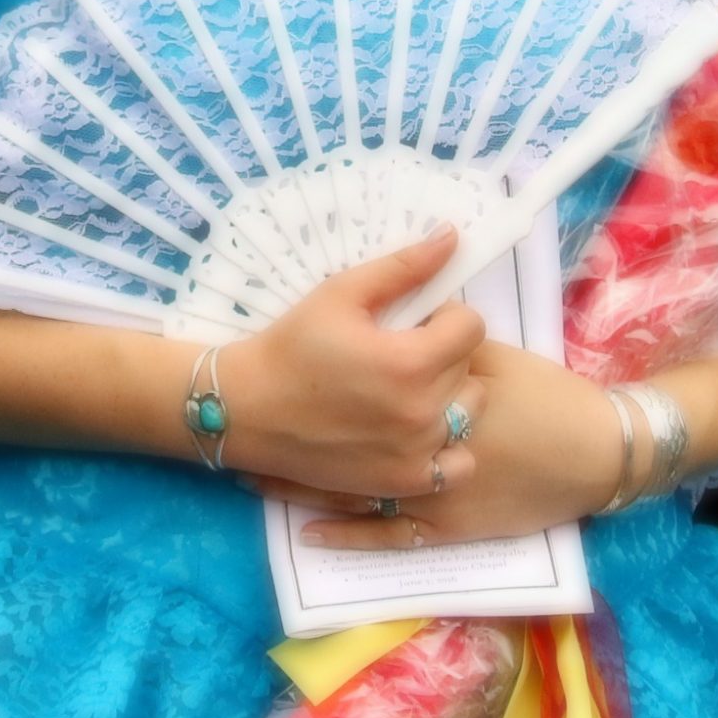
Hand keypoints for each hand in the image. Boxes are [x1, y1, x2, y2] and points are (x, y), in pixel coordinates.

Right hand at [223, 226, 486, 501]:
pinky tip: (416, 431)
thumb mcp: (342, 293)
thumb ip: (404, 267)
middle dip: (443, 351)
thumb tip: (452, 236)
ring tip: (408, 389)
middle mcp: (421, 412)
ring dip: (450, 395)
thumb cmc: (292, 345)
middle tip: (402, 351)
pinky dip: (448, 447)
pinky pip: (457, 465)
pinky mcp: (402, 482)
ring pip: (468, 412)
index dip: (446, 316)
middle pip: (469, 368)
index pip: (471, 327)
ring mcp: (415, 453)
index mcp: (410, 362)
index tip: (415, 321)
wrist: (246, 409)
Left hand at [245, 340, 623, 549]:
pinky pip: (382, 534)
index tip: (300, 359)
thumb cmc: (548, 396)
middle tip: (259, 411)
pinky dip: (342, 532)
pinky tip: (306, 527)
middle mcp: (420, 438)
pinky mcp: (443, 527)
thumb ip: (443, 338)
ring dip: (303, 482)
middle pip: (350, 428)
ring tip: (254, 470)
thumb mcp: (497, 352)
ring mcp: (428, 488)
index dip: (335, 370)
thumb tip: (407, 312)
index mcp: (433, 384)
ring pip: (351, 487)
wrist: (596, 453)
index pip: (375, 374)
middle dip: (303, 419)